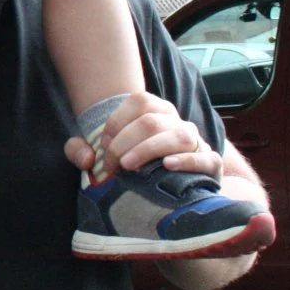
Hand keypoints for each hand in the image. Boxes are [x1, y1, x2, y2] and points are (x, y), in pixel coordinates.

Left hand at [63, 91, 220, 180]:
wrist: (171, 189)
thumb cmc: (132, 165)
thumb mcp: (100, 155)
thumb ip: (79, 150)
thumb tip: (85, 158)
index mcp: (155, 111)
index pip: (139, 101)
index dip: (117, 121)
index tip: (103, 145)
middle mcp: (177, 122)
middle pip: (151, 121)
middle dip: (125, 143)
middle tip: (112, 165)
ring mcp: (196, 141)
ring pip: (178, 136)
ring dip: (150, 150)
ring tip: (130, 165)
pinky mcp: (210, 163)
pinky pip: (205, 157)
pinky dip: (186, 161)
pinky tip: (167, 166)